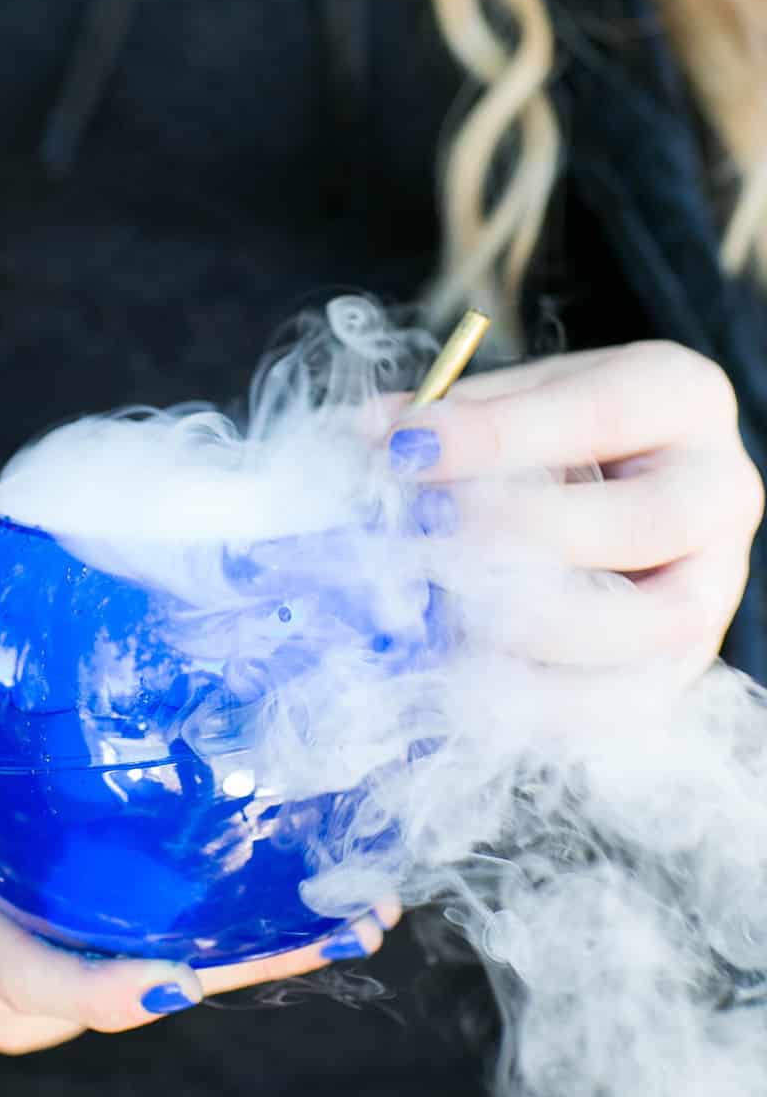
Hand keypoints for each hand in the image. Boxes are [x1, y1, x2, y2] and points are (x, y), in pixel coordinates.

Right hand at [0, 728, 398, 1053]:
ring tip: (354, 905)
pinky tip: (282, 898)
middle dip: (246, 961)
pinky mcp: (52, 989)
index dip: (108, 986)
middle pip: (134, 989)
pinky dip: (211, 937)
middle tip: (348, 915)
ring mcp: (32, 1005)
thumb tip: (66, 634)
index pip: (32, 980)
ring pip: (151, 981)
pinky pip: (138, 965)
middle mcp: (2, 994)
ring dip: (251, 950)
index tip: (180, 978)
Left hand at [386, 340, 764, 673]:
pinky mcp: (692, 657)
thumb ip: (455, 414)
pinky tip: (476, 681)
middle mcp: (720, 487)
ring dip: (537, 627)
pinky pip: (638, 697)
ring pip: (652, 623)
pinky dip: (553, 701)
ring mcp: (719, 580)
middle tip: (432, 537)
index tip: (410, 450)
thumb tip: (375, 432)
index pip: (599, 412)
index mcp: (679, 396)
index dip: (500, 436)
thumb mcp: (516, 398)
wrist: (624, 485)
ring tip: (449, 613)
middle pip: (642, 522)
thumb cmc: (559, 432)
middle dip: (524, 536)